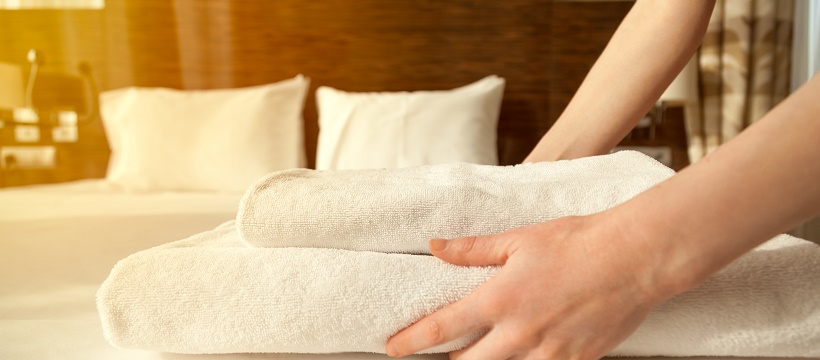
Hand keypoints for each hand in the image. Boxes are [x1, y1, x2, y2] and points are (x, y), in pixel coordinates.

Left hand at [386, 215, 665, 359]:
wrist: (634, 258)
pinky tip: (531, 352)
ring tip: (490, 351)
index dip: (411, 341)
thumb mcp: (519, 239)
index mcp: (499, 299)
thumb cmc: (576, 242)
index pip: (442, 328)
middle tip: (446, 356)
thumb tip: (435, 247)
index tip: (392, 347)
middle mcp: (519, 333)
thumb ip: (472, 249)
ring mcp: (549, 353)